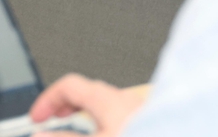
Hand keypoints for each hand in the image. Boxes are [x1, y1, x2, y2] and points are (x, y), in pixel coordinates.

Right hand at [29, 76, 149, 136]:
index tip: (36, 119)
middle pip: (88, 95)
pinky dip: (104, 127)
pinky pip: (121, 120)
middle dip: (66, 109)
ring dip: (86, 120)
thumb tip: (41, 135)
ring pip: (105, 109)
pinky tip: (105, 134)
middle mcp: (127, 101)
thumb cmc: (142, 136)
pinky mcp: (151, 125)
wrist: (181, 133)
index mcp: (109, 99)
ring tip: (77, 133)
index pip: (69, 85)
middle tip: (52, 123)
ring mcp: (141, 113)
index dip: (47, 100)